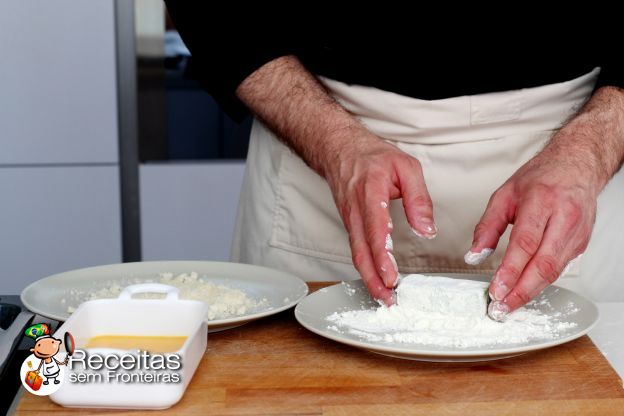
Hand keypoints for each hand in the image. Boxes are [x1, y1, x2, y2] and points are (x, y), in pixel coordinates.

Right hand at [323, 133, 436, 304]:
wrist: (340, 149)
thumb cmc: (373, 157)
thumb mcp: (406, 166)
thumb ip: (418, 198)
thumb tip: (427, 229)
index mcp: (370, 193)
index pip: (375, 230)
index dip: (382, 256)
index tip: (391, 276)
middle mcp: (356, 210)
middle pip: (361, 251)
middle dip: (373, 279)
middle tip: (388, 300)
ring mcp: (349, 219)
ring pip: (356, 254)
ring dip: (369, 278)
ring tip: (384, 298)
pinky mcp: (349, 224)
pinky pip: (356, 249)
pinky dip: (365, 268)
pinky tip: (376, 280)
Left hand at [469, 152, 598, 319]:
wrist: (577, 165)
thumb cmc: (541, 178)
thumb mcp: (504, 195)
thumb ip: (487, 227)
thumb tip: (474, 254)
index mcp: (541, 202)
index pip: (525, 244)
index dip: (510, 271)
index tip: (496, 290)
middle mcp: (563, 218)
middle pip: (543, 264)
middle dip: (521, 291)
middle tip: (502, 307)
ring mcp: (577, 233)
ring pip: (554, 271)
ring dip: (531, 292)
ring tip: (509, 304)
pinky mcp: (582, 243)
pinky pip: (560, 268)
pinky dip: (541, 282)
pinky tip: (526, 290)